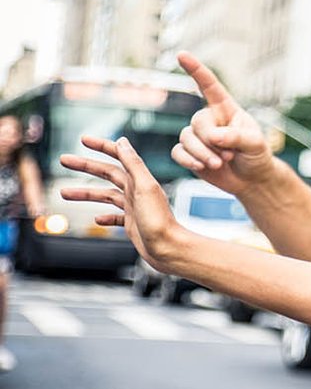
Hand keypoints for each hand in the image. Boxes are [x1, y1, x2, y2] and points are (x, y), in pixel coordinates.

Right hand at [59, 137, 183, 267]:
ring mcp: (133, 207)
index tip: (83, 139)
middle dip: (85, 166)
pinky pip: (115, 216)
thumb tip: (122, 141)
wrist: (168, 249)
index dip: (102, 146)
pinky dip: (104, 216)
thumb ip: (134, 164)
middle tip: (64, 160)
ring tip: (64, 193)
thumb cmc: (159, 220)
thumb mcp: (144, 187)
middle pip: (107, 173)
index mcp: (139, 180)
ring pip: (105, 195)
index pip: (118, 156)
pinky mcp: (132, 223)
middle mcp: (136, 191)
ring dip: (85, 193)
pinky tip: (96, 219)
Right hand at [172, 52, 274, 194]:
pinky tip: (202, 167)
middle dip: (210, 141)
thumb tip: (213, 136)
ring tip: (220, 163)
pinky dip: (189, 160)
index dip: (196, 70)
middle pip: (197, 122)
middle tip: (228, 155)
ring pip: (186, 139)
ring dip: (202, 153)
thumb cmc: (257, 156)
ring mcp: (198, 136)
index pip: (209, 86)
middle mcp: (210, 120)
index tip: (181, 54)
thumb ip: (237, 137)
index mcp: (226, 109)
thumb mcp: (255, 144)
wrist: (252, 179)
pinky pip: (178, 153)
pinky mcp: (189, 153)